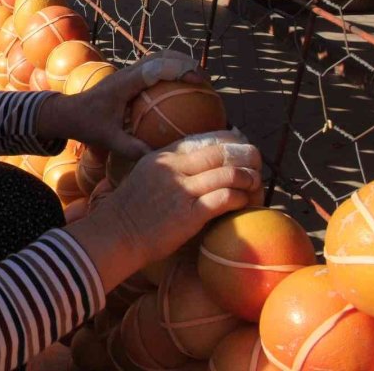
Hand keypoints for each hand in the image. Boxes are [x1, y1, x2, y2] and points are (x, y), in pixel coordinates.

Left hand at [37, 50, 206, 158]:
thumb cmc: (86, 124)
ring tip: (201, 84)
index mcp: (125, 82)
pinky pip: (157, 67)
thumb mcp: (108, 139)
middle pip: (164, 56)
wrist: (68, 112)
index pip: (157, 68)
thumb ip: (131, 148)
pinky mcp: (131, 76)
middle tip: (207, 84)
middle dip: (188, 64)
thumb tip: (158, 158)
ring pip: (162, 57)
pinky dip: (173, 72)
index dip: (181, 70)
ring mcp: (130, 71)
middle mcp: (129, 71)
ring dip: (182, 64)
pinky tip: (185, 91)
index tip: (200, 82)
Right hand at [64, 133, 261, 292]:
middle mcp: (173, 168)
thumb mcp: (144, 175)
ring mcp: (182, 189)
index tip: (240, 144)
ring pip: (228, 173)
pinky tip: (244, 202)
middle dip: (245, 156)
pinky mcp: (190, 213)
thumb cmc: (131, 210)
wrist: (117, 234)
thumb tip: (196, 164)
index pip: (203, 139)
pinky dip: (241, 198)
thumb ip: (168, 167)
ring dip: (248, 178)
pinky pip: (226, 198)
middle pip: (220, 152)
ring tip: (255, 184)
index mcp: (162, 156)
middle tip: (256, 163)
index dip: (227, 140)